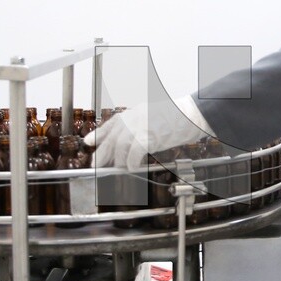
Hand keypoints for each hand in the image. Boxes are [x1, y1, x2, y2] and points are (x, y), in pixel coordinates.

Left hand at [83, 95, 211, 169]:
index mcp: (133, 112)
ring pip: (120, 148)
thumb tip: (129, 142)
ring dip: (120, 161)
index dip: (98, 135)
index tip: (89, 142)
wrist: (191, 114)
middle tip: (96, 165)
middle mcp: (132, 118)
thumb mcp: (152, 116)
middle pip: (111, 139)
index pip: (110, 124)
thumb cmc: (177, 116)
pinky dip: (131, 163)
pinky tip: (132, 167)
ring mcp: (139, 127)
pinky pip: (133, 154)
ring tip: (123, 168)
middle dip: (101, 154)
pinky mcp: (148, 137)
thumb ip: (138, 126)